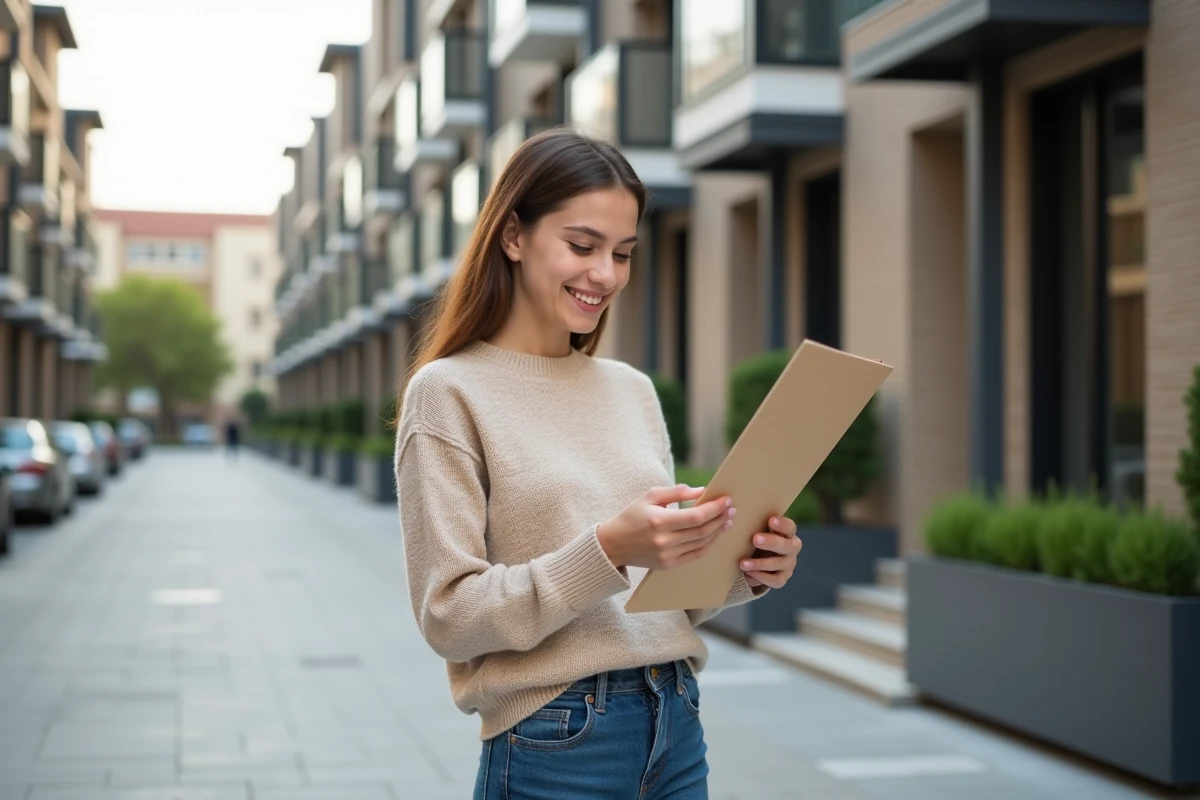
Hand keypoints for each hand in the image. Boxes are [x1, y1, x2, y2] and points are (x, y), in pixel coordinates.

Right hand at [597, 484, 734, 569]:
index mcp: (659, 521)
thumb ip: (677, 492)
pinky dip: (708, 545)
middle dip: (720, 519)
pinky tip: (714, 535)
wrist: (614, 545)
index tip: (727, 500)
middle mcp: (664, 541)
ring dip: (717, 532)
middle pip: (702, 531)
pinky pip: (695, 555)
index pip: (696, 516)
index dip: (715, 508)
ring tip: (726, 520)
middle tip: (731, 509)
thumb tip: (702, 491)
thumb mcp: (650, 496)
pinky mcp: (668, 565)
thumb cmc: (632, 516)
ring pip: (702, 544)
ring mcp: (667, 556)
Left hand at [740, 516, 801, 588]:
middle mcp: (792, 548)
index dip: (782, 524)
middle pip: (787, 546)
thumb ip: (756, 525)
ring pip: (780, 564)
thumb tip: (735, 517)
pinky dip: (761, 577)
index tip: (770, 520)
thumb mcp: (760, 531)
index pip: (790, 527)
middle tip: (755, 539)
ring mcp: (789, 564)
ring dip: (761, 563)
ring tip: (743, 563)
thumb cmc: (759, 539)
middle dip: (771, 542)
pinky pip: (775, 580)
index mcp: (788, 533)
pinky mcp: (782, 578)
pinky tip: (748, 573)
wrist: (760, 559)